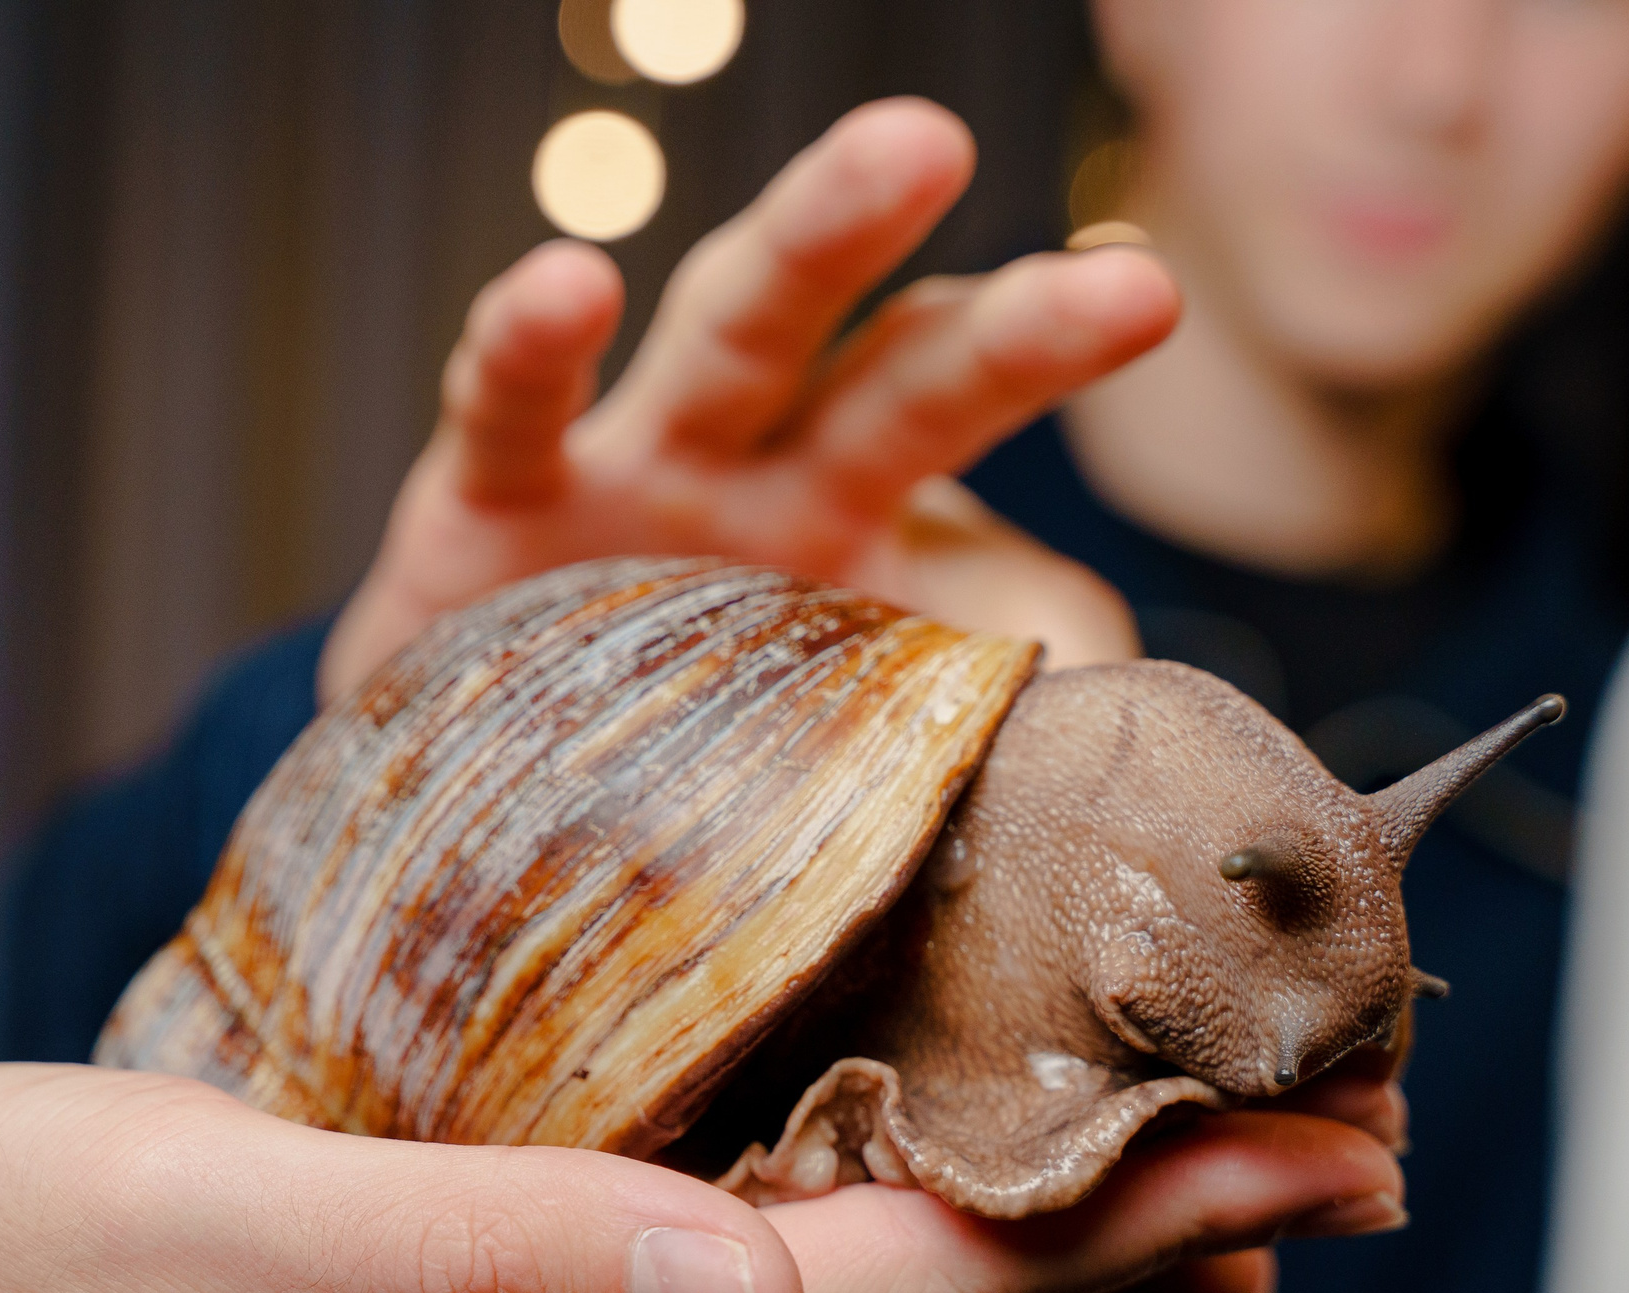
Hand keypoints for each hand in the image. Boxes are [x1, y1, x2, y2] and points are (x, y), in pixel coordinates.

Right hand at [318, 97, 1178, 703]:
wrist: (498, 805)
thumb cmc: (698, 763)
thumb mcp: (848, 758)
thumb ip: (989, 721)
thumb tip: (1123, 723)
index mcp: (862, 511)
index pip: (962, 396)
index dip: (1046, 340)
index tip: (1142, 292)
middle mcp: (762, 468)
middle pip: (880, 354)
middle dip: (972, 292)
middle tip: (1035, 211)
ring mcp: (630, 473)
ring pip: (730, 335)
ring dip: (809, 238)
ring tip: (903, 151)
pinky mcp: (486, 510)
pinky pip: (511, 415)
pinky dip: (528, 347)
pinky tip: (565, 286)